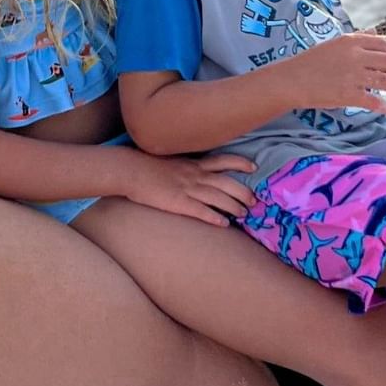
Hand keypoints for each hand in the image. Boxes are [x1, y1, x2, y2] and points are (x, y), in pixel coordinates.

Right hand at [127, 152, 258, 226]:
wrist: (131, 170)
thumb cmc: (147, 165)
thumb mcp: (171, 160)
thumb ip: (186, 166)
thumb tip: (195, 171)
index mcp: (193, 164)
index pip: (223, 161)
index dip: (241, 163)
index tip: (254, 167)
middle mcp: (195, 175)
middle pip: (227, 183)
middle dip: (243, 192)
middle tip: (254, 201)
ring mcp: (187, 189)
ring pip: (218, 198)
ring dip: (234, 207)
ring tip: (244, 214)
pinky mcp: (179, 203)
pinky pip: (201, 211)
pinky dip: (214, 218)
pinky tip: (224, 225)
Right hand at [282, 33, 385, 111]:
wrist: (291, 80)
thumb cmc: (311, 62)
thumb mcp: (334, 44)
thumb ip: (357, 38)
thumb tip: (374, 30)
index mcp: (351, 41)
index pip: (384, 44)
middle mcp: (355, 56)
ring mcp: (353, 76)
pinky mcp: (348, 94)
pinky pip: (374, 101)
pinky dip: (385, 107)